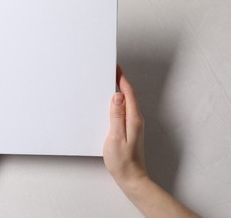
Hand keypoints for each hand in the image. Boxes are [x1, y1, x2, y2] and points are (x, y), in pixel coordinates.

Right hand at [103, 65, 146, 185]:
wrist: (131, 178)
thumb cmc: (123, 161)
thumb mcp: (116, 137)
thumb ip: (117, 116)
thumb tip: (117, 96)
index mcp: (133, 119)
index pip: (128, 93)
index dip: (122, 79)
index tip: (116, 68)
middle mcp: (136, 119)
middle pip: (129, 95)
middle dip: (121, 81)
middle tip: (111, 71)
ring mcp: (134, 125)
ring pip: (127, 102)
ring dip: (120, 91)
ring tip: (110, 83)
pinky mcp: (130, 130)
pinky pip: (125, 110)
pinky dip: (118, 102)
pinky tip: (111, 104)